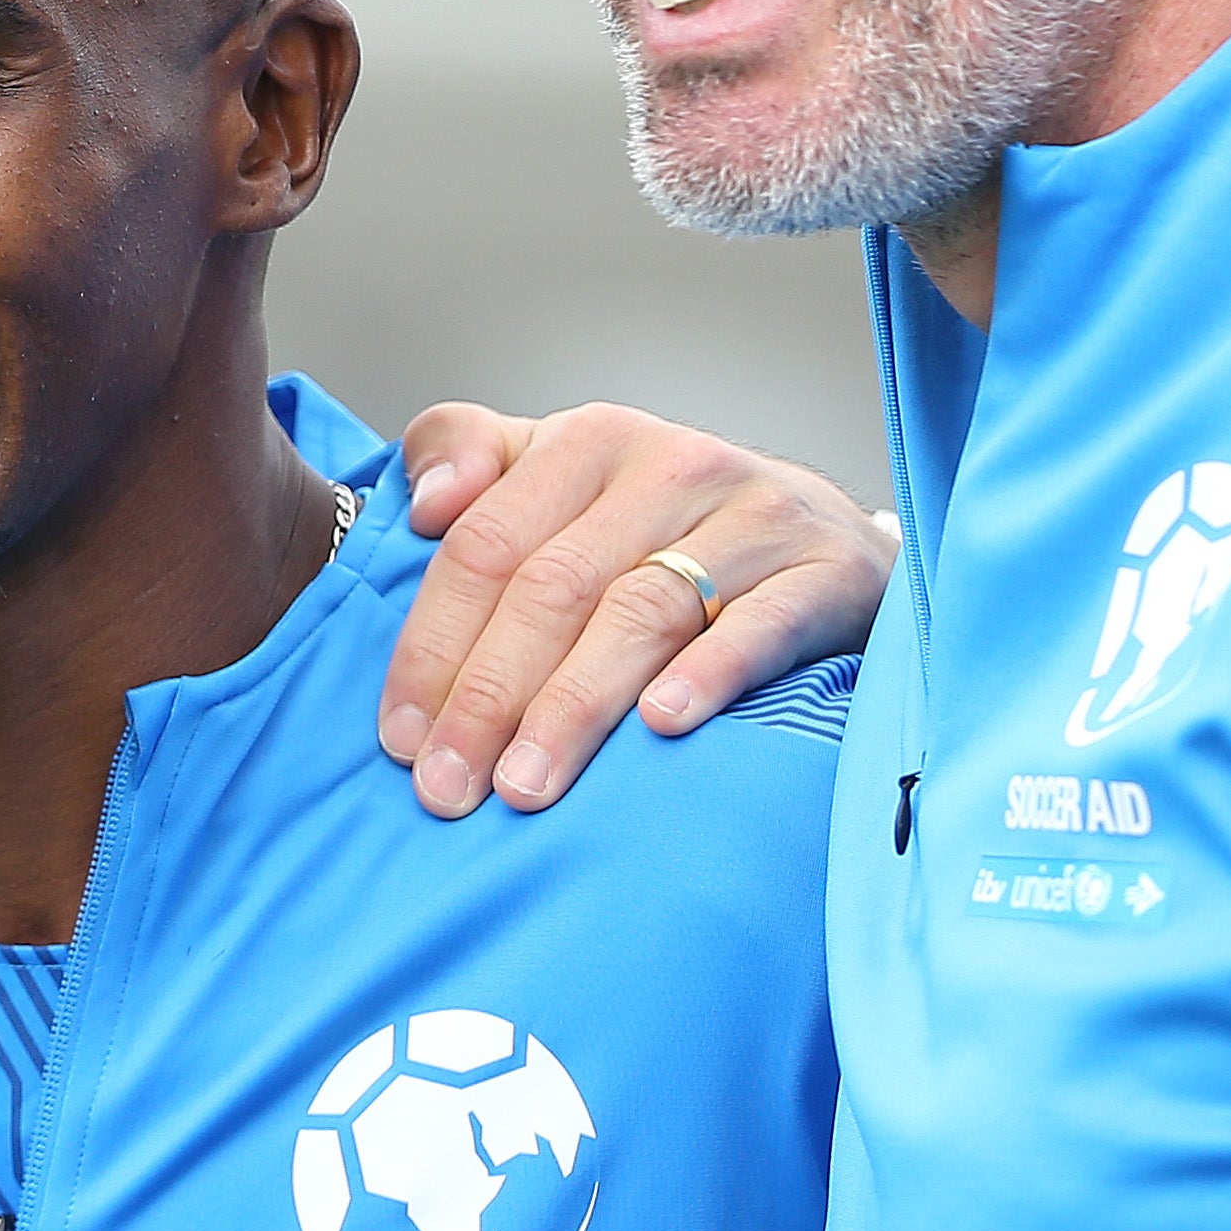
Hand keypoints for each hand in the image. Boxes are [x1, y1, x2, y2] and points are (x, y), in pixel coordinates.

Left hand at [381, 403, 898, 816]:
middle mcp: (670, 464)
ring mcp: (754, 516)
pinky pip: (759, 625)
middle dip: (488, 696)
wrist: (830, 541)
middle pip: (554, 586)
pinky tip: (662, 726)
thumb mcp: (562, 471)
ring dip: (574, 706)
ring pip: (641, 611)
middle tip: (449, 787)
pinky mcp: (825, 572)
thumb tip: (422, 503)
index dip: (432, 644)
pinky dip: (708, 674)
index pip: (486, 545)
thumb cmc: (668, 524)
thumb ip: (470, 458)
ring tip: (526, 786)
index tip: (400, 738)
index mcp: (588, 443)